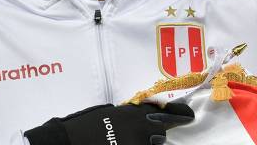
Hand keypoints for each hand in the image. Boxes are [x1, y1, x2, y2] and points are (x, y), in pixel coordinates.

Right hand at [24, 102, 193, 144]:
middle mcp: (139, 128)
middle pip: (160, 134)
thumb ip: (130, 114)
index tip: (189, 116)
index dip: (179, 115)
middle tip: (143, 137)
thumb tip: (145, 116)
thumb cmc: (85, 125)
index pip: (166, 113)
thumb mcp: (111, 113)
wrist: (67, 140)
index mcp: (134, 113)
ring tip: (126, 141)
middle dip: (154, 136)